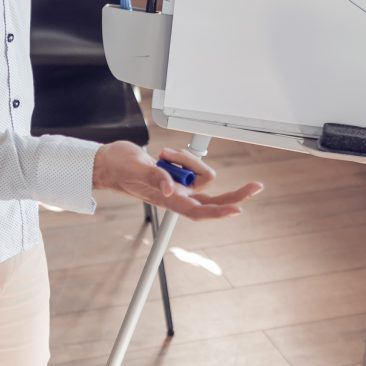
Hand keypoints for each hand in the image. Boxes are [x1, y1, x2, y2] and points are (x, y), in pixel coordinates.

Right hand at [91, 143, 262, 220]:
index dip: (219, 212)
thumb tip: (170, 190)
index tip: (238, 209)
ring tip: (164, 153)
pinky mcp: (178, 175)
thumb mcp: (135, 169)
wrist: (109, 161)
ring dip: (189, 160)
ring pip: (202, 176)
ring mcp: (179, 186)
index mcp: (169, 200)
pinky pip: (192, 166)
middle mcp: (178, 196)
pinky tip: (165, 154)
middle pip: (212, 199)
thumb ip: (155, 178)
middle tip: (256, 186)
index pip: (199, 210)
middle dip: (235, 194)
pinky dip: (184, 157)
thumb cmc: (119, 167)